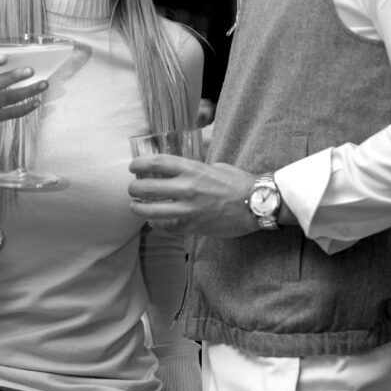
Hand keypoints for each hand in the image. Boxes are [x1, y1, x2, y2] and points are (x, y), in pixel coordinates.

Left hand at [128, 155, 256, 237]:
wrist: (257, 205)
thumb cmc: (239, 183)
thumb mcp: (217, 166)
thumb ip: (195, 167)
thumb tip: (180, 167)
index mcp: (193, 169)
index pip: (157, 163)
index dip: (139, 164)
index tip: (134, 166)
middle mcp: (187, 189)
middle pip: (146, 187)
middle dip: (134, 188)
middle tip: (133, 188)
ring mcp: (188, 210)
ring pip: (150, 211)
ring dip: (138, 208)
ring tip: (135, 206)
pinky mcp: (192, 227)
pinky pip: (165, 226)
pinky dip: (157, 224)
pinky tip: (155, 221)